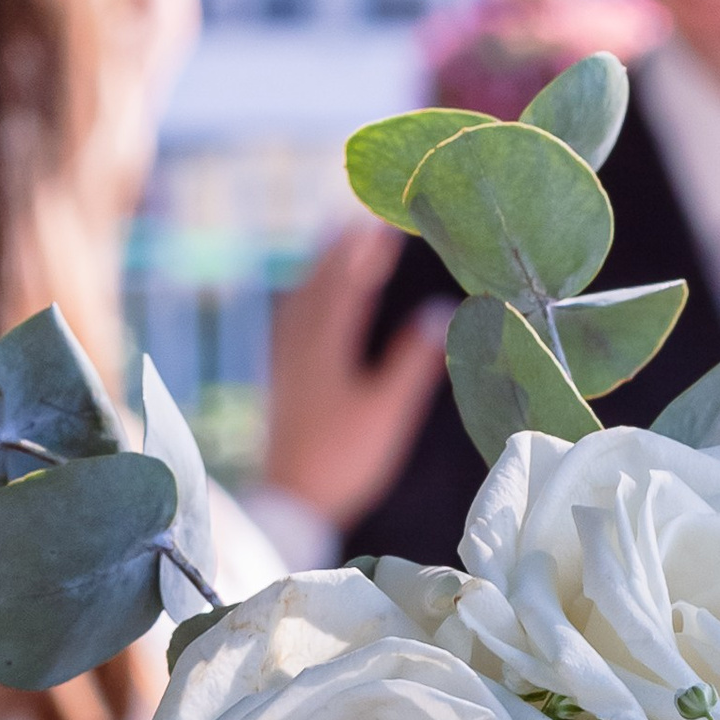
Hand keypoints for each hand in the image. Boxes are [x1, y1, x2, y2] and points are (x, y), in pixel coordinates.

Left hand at [261, 224, 449, 535]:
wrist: (292, 499)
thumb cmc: (344, 457)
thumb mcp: (387, 411)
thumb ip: (412, 361)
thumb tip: (439, 311)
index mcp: (326, 347)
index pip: (348, 284)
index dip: (365, 251)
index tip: (384, 223)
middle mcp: (299, 345)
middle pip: (319, 284)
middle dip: (339, 250)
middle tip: (359, 221)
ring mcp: (286, 360)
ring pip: (300, 300)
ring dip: (319, 269)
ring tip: (335, 247)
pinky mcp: (280, 377)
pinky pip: (290, 321)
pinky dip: (304, 298)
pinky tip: (308, 302)